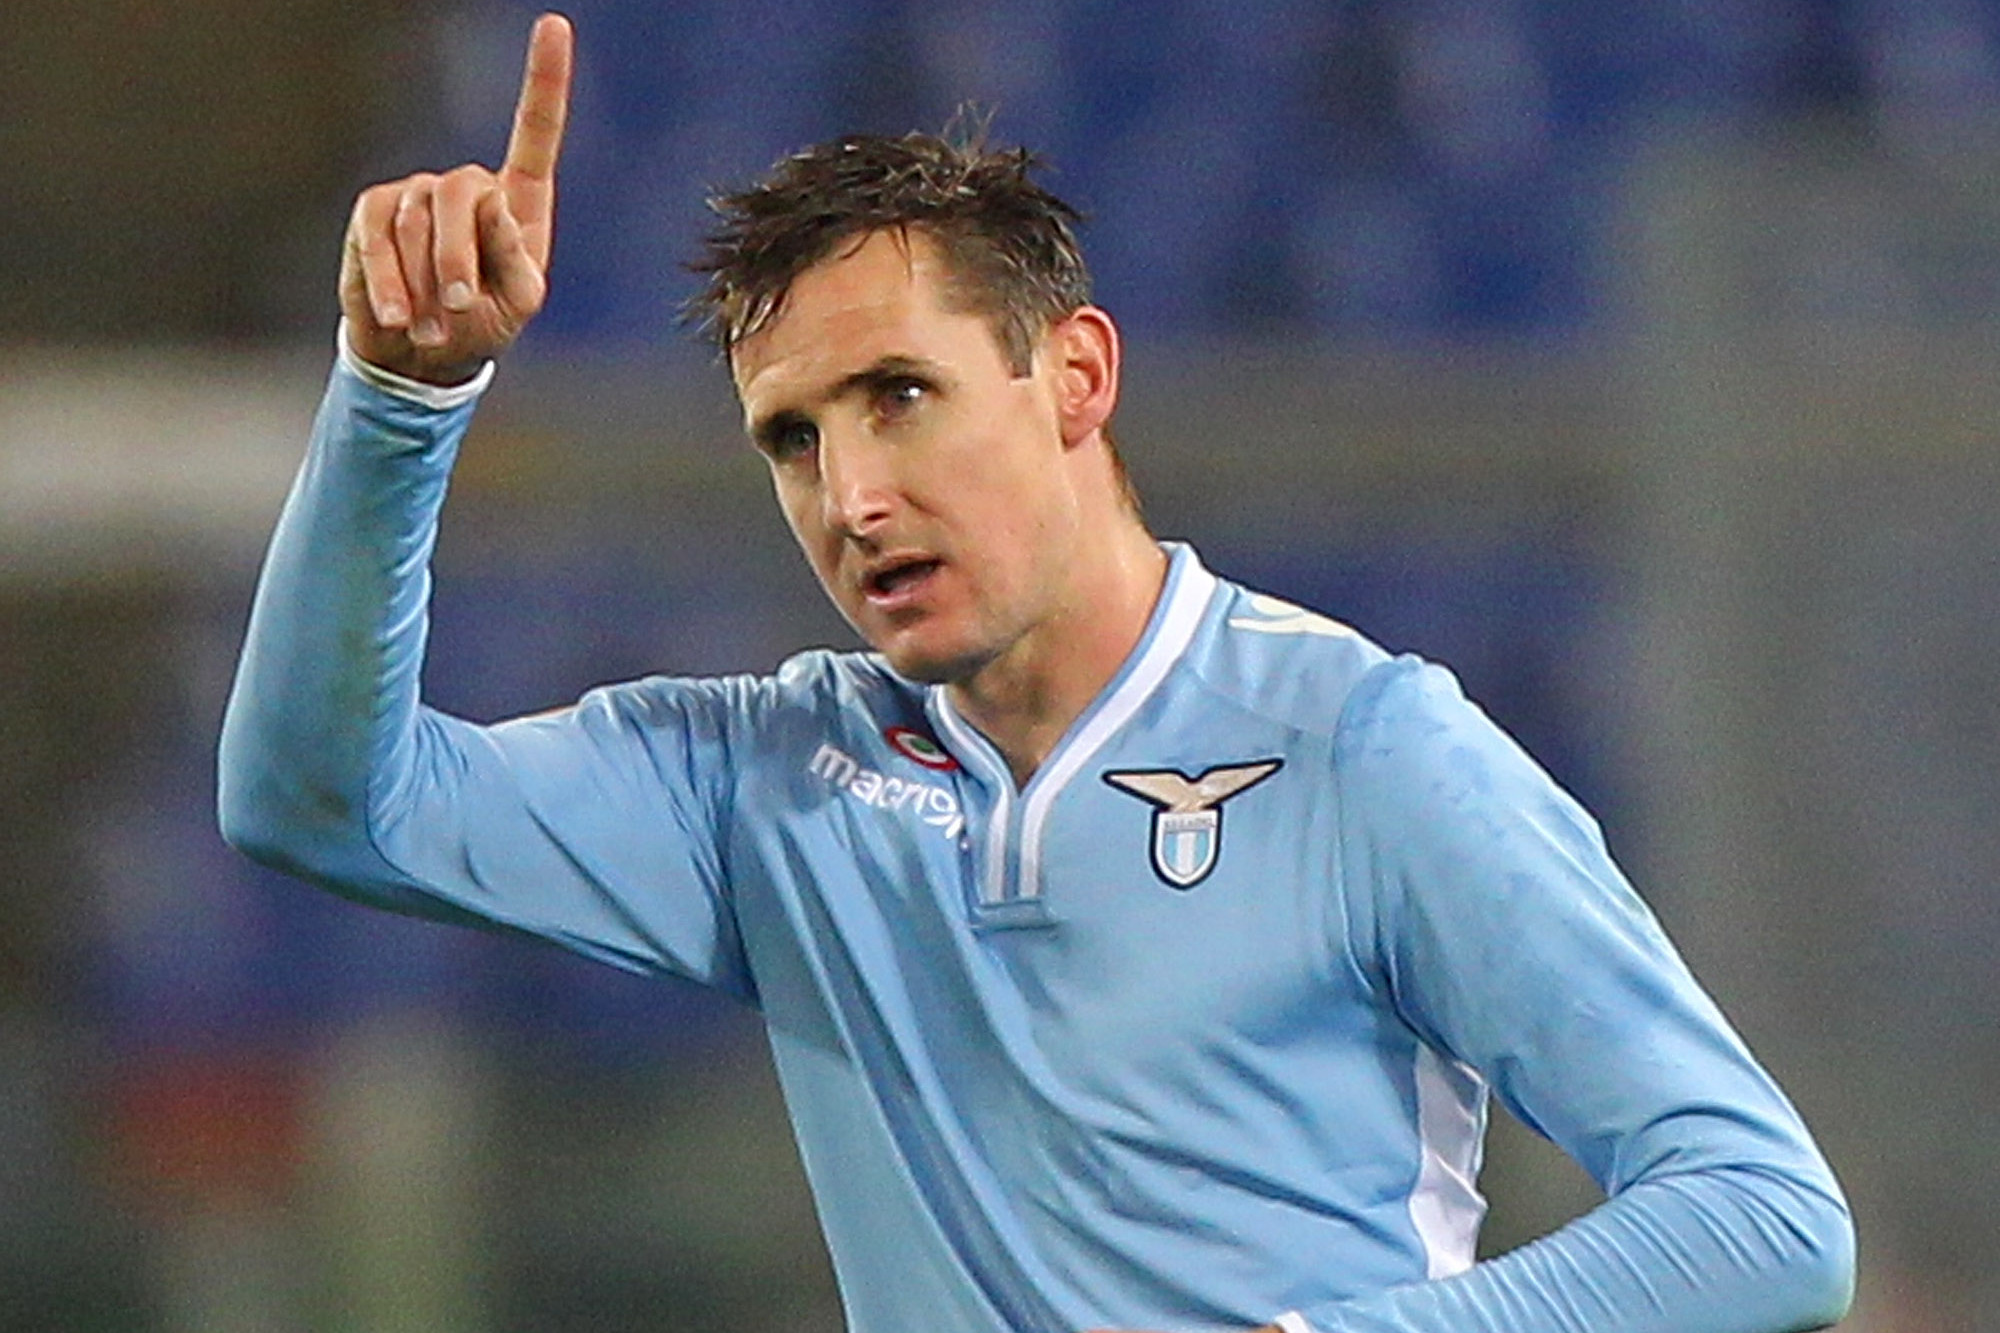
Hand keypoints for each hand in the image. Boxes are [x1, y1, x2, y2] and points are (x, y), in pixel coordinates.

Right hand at [338, 12, 572, 383]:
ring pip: (418, 221)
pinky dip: (388, 281)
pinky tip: (396, 316)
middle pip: (463, 192)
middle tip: (458, 308)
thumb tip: (492, 202)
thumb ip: (515, 258)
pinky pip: (377, 236)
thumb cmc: (483, 324)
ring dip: (424, 283)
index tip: (555, 25)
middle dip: (457, 256)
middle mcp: (468, 186)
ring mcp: (418, 193)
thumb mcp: (518, 303)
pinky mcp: (374, 212)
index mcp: (518, 200)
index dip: (545, 79)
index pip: (535, 131)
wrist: (423, 353)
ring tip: (432, 327)